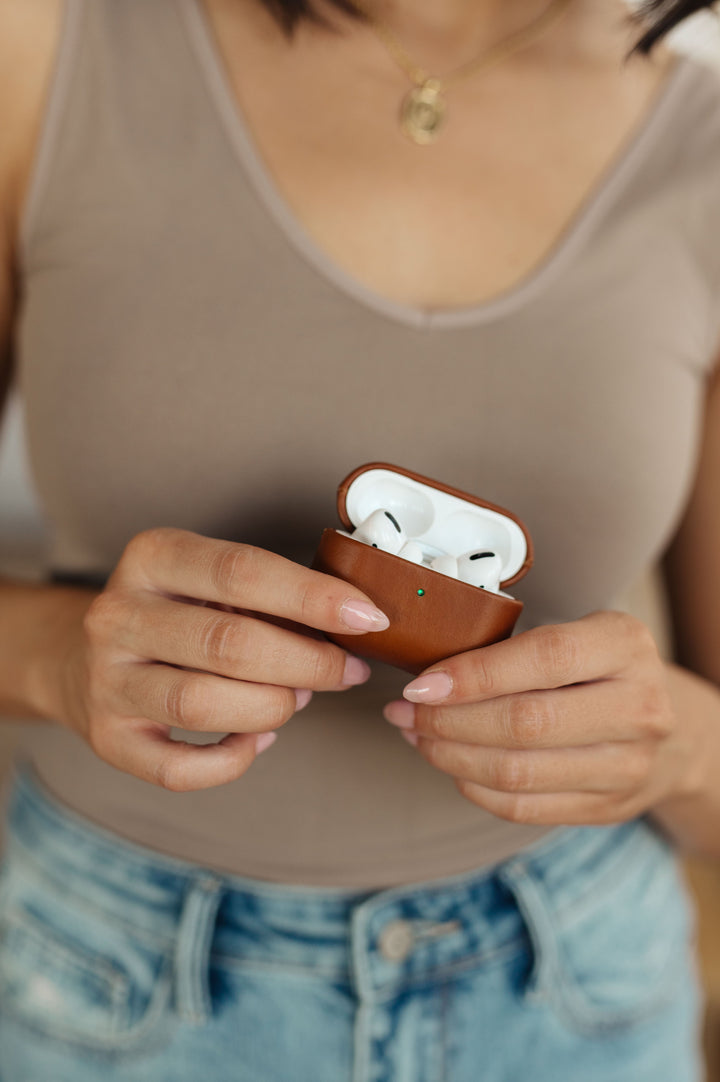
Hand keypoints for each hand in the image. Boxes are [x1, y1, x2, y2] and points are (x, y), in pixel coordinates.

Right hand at [49, 528, 388, 790]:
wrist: (80, 658)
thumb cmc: (176, 614)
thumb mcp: (208, 581)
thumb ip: (269, 595)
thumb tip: (356, 622)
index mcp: (151, 557)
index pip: (241, 571)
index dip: (313, 597)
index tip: (369, 617)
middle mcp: (118, 615)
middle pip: (228, 643)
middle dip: (307, 662)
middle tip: (347, 670)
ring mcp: (106, 679)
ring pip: (202, 704)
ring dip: (273, 707)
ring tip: (300, 700)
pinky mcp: (106, 738)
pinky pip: (177, 768)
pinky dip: (232, 761)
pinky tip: (259, 741)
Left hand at [383, 611, 699, 824]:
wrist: (669, 727)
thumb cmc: (597, 669)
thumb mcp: (577, 633)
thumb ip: (517, 647)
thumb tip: (427, 674)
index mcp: (626, 645)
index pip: (544, 658)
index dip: (474, 674)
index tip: (420, 684)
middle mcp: (639, 707)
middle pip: (526, 722)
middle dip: (449, 720)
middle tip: (405, 711)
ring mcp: (629, 765)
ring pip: (518, 771)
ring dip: (451, 756)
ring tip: (416, 736)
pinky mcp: (609, 807)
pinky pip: (523, 807)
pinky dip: (473, 787)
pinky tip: (451, 764)